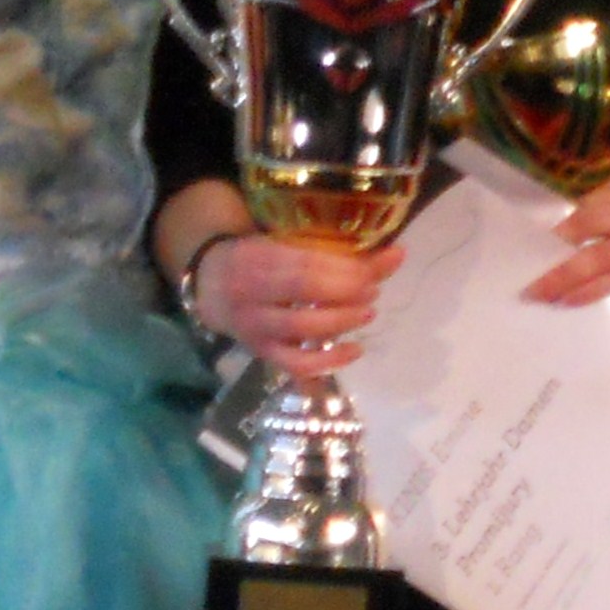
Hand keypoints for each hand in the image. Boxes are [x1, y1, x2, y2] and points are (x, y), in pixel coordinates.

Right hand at [192, 231, 401, 382]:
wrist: (210, 286)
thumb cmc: (260, 258)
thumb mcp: (289, 245)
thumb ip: (341, 251)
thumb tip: (399, 254)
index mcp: (257, 256)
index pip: (305, 263)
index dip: (343, 269)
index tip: (372, 271)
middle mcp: (250, 292)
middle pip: (303, 292)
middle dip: (346, 293)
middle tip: (373, 293)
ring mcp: (254, 326)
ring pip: (300, 328)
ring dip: (341, 322)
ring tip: (367, 313)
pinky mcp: (261, 353)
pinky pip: (296, 365)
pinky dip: (329, 362)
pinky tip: (355, 350)